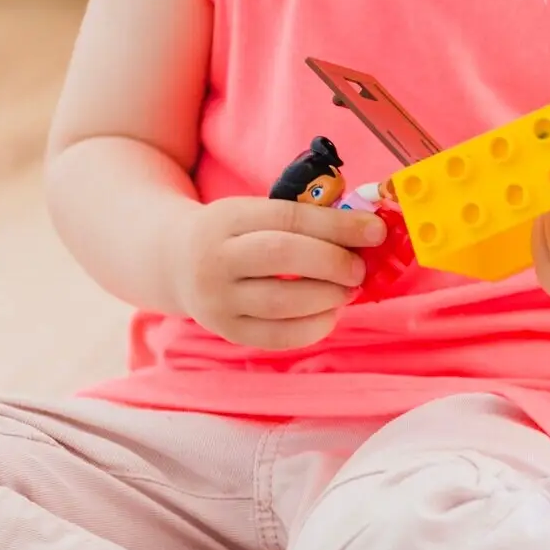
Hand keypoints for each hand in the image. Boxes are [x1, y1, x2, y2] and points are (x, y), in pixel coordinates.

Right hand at [176, 196, 384, 349]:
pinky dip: (312, 328)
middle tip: (359, 268)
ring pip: (281, 302)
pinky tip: (329, 314)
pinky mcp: (227, 331)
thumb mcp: (253, 213)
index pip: (288, 218)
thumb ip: (302, 220)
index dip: (337, 226)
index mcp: (227, 217)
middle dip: (332, 262)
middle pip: (282, 257)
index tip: (375, 231)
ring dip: (327, 297)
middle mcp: (216, 258)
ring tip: (348, 290)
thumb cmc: (234, 234)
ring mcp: (218, 300)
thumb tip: (365, 233)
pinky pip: (277, 337)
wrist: (174, 262)